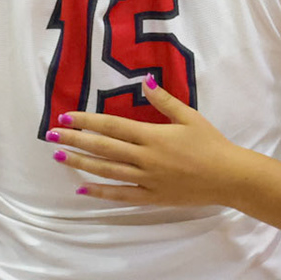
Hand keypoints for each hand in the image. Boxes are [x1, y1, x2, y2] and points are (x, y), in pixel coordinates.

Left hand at [51, 78, 248, 206]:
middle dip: (74, 141)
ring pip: (107, 171)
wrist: (230, 178)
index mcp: (153, 136)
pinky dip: (101, 192)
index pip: (112, 126)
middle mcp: (145, 158)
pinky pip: (122, 195)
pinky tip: (82, 188)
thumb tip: (144, 82)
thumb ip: (164, 101)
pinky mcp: (152, 197)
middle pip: (103, 148)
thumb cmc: (211, 144)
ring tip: (59, 158)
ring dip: (81, 164)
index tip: (65, 117)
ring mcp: (147, 179)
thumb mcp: (190, 117)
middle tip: (50, 136)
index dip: (86, 121)